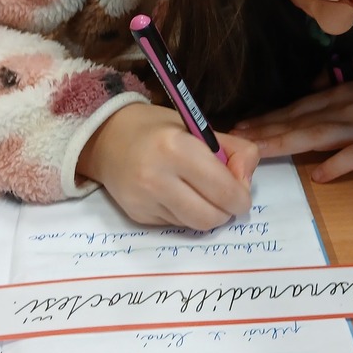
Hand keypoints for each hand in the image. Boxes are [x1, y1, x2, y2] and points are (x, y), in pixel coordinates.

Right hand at [77, 103, 258, 229]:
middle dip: (227, 210)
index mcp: (176, 148)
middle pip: (212, 216)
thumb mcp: (199, 127)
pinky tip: (177, 195)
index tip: (241, 190)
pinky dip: (186, 214)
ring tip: (202, 194)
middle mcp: (157, 178)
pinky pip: (176, 225)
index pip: (224, 190)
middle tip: (225, 197)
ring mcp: (145, 200)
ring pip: (196, 225)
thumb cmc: (159, 129)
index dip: (241, 196)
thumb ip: (234, 150)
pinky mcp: (138, 215)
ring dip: (207, 214)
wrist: (107, 138)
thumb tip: (245, 181)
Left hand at [232, 59, 352, 182]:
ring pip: (314, 136)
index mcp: (342, 92)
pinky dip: (335, 166)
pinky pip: (352, 158)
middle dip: (264, 131)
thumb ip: (346, 70)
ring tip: (258, 152)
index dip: (268, 117)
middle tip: (234, 141)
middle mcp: (345, 109)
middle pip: (297, 121)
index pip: (297, 106)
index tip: (242, 126)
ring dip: (284, 143)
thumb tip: (314, 81)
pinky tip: (317, 175)